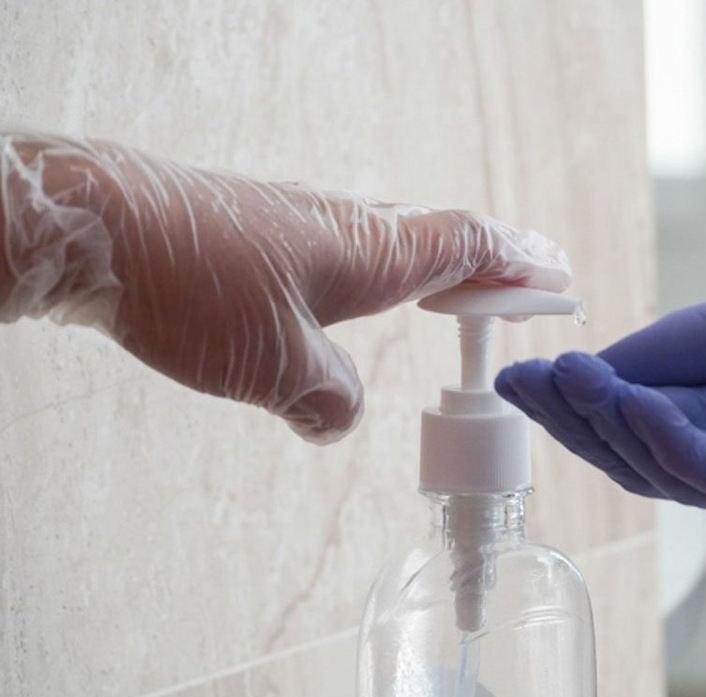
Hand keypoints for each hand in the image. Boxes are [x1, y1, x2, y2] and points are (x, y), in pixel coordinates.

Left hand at [0, 130, 568, 442]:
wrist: (97, 227)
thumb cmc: (195, 287)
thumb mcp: (278, 370)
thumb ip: (329, 401)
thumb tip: (340, 416)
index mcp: (374, 252)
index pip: (471, 246)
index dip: (520, 264)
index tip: (560, 276)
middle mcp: (350, 227)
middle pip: (445, 235)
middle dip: (495, 259)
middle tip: (531, 276)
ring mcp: (305, 223)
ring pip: (397, 239)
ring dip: (439, 263)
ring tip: (461, 287)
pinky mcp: (264, 233)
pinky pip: (350, 247)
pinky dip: (383, 269)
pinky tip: (359, 295)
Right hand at [496, 247, 705, 538]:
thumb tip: (614, 353)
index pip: (643, 409)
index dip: (581, 392)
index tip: (520, 364)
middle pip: (643, 450)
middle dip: (577, 418)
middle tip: (521, 381)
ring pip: (678, 472)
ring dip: (614, 430)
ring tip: (564, 383)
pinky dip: (683, 449)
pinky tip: (641, 406)